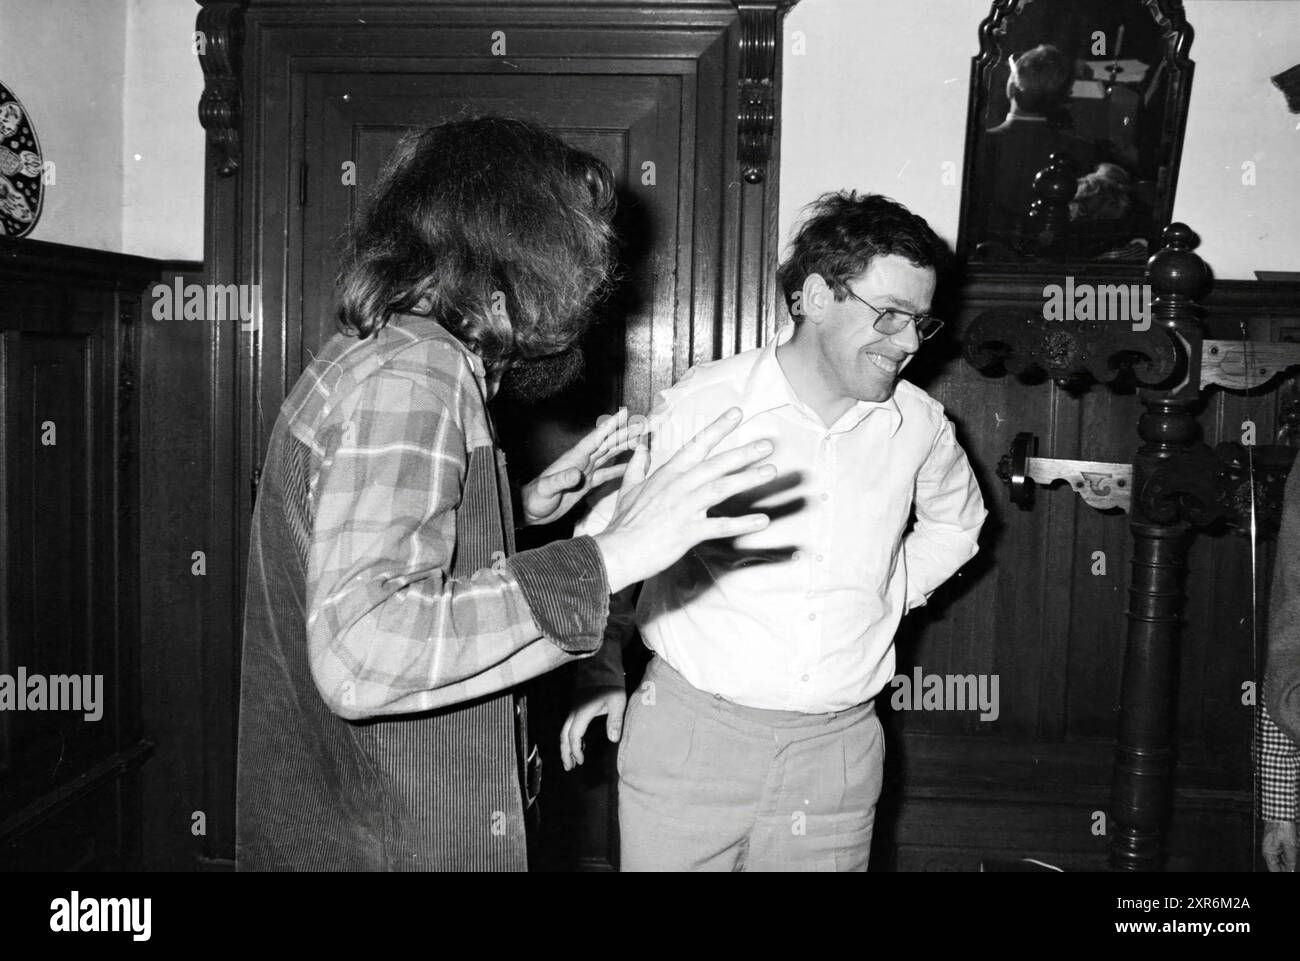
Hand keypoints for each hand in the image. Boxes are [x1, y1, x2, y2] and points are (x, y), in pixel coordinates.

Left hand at [520, 407, 645, 526]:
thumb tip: (577, 474)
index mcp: (574, 459)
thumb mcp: (547, 489)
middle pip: (607, 444)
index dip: (610, 426)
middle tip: (642, 424)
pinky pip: (607, 473)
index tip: (624, 413)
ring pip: (609, 455)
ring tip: (641, 439)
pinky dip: (620, 469)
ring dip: (625, 446)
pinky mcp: (586, 484)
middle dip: (625, 433)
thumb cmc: (535, 499)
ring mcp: (585, 472)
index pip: (596, 438)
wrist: (530, 511)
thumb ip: (561, 480)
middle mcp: (582, 462)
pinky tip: (631, 466)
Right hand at [560, 686, 627, 770]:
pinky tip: (579, 745)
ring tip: (571, 761)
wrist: (602, 668)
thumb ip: (615, 721)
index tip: (581, 761)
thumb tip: (613, 739)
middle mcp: (575, 712)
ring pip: (565, 731)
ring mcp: (574, 709)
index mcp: (583, 712)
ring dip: (566, 746)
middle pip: (564, 736)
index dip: (575, 750)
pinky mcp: (576, 707)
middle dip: (565, 752)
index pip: (574, 736)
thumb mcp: (617, 702)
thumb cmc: (611, 685)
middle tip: (569, 767)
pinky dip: (571, 738)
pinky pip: (569, 726)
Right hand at [593, 407, 774, 592]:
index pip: (696, 446)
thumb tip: (641, 444)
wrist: (616, 551)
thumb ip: (638, 464)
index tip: (736, 414)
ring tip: (770, 471)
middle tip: (767, 444)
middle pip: (715, 464)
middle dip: (743, 453)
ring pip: (721, 488)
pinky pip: (720, 526)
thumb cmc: (624, 523)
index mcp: (667, 474)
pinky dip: (742, 524)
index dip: (717, 428)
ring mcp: (684, 508)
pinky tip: (762, 521)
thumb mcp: (628, 487)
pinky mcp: (687, 532)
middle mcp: (678, 486)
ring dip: (747, 479)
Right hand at [1263, 820, 1296, 871]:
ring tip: (1293, 847)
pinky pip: (1283, 852)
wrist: (1279, 815)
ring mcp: (1272, 847)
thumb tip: (1291, 869)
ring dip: (1290, 857)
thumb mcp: (1290, 846)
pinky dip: (1289, 852)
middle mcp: (1268, 851)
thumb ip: (1291, 859)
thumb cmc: (1282, 827)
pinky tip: (1293, 845)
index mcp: (1268, 853)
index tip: (1290, 872)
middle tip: (1294, 861)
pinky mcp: (1276, 843)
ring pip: (1283, 859)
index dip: (1283, 873)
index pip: (1274, 870)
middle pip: (1279, 865)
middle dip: (1288, 865)